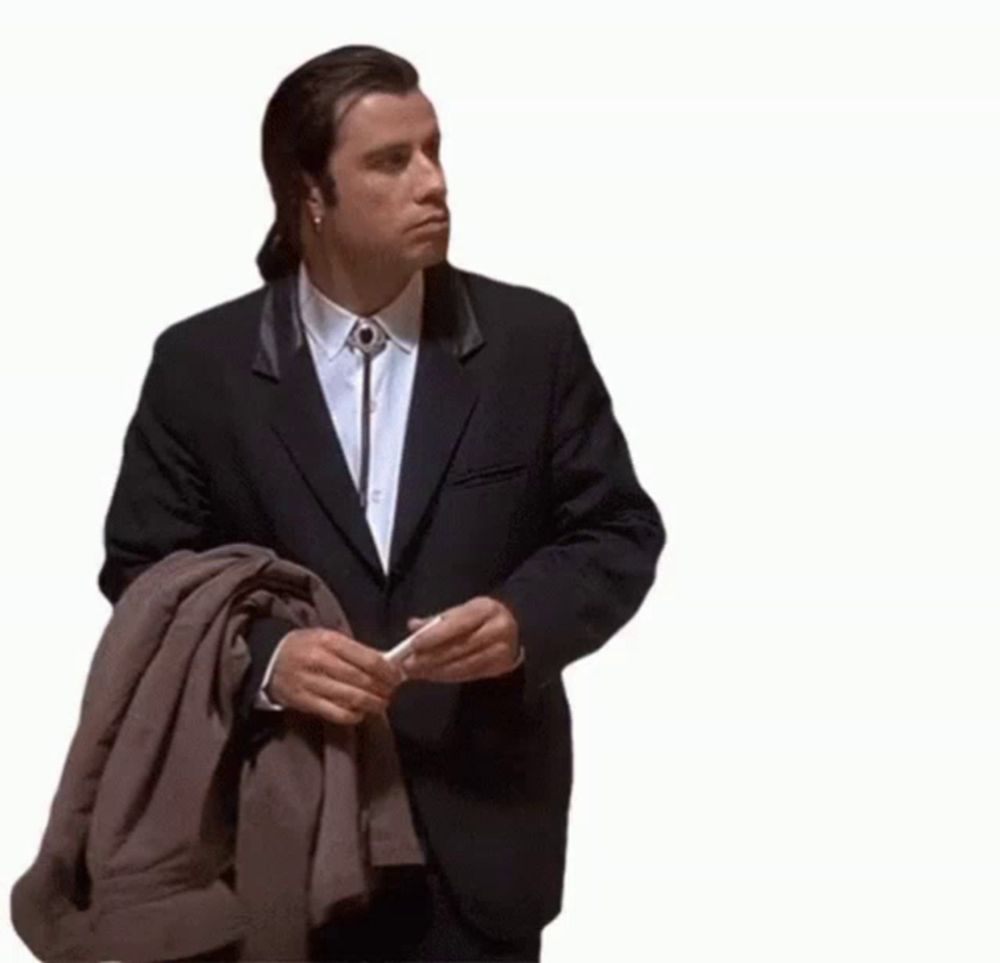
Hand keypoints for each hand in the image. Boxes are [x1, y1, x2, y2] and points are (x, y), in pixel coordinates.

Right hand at [267, 627, 405, 725]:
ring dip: (372, 704)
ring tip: (381, 703)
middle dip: (383, 689)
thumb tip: (388, 662)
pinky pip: (336, 713)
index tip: (398, 677)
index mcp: (329, 641)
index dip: (388, 671)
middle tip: (392, 692)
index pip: (368, 659)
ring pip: (352, 699)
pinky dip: (353, 716)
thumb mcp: (329, 638)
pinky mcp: (304, 702)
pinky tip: (361, 713)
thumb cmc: (306, 647)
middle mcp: (320, 661)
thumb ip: (356, 650)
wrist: (270, 660)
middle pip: (362, 680)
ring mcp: (311, 683)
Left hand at [402, 596, 520, 682]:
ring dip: (437, 671)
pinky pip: (470, 675)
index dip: (435, 635)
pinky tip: (433, 676)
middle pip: (460, 647)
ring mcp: (502, 650)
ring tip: (417, 673)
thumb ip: (437, 620)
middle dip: (431, 658)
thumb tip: (413, 625)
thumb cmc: (480, 618)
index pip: (458, 623)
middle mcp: (498, 628)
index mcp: (486, 609)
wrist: (513, 629)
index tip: (414, 645)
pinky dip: (448, 676)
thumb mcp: (462, 611)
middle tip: (409, 664)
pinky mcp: (500, 667)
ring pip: (464, 665)